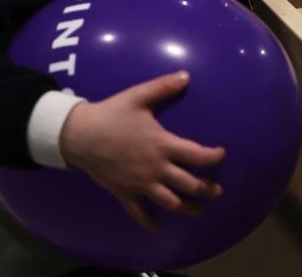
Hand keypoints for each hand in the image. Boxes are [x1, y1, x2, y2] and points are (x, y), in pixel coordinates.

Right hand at [59, 71, 224, 229]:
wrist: (81, 135)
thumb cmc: (112, 114)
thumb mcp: (138, 96)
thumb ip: (164, 87)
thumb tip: (186, 75)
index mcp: (163, 144)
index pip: (198, 155)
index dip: (214, 157)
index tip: (221, 155)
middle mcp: (156, 168)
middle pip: (190, 184)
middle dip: (207, 189)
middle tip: (217, 191)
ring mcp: (141, 184)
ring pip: (170, 202)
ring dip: (187, 207)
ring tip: (197, 209)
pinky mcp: (125, 193)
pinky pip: (139, 214)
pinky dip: (150, 222)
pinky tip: (158, 226)